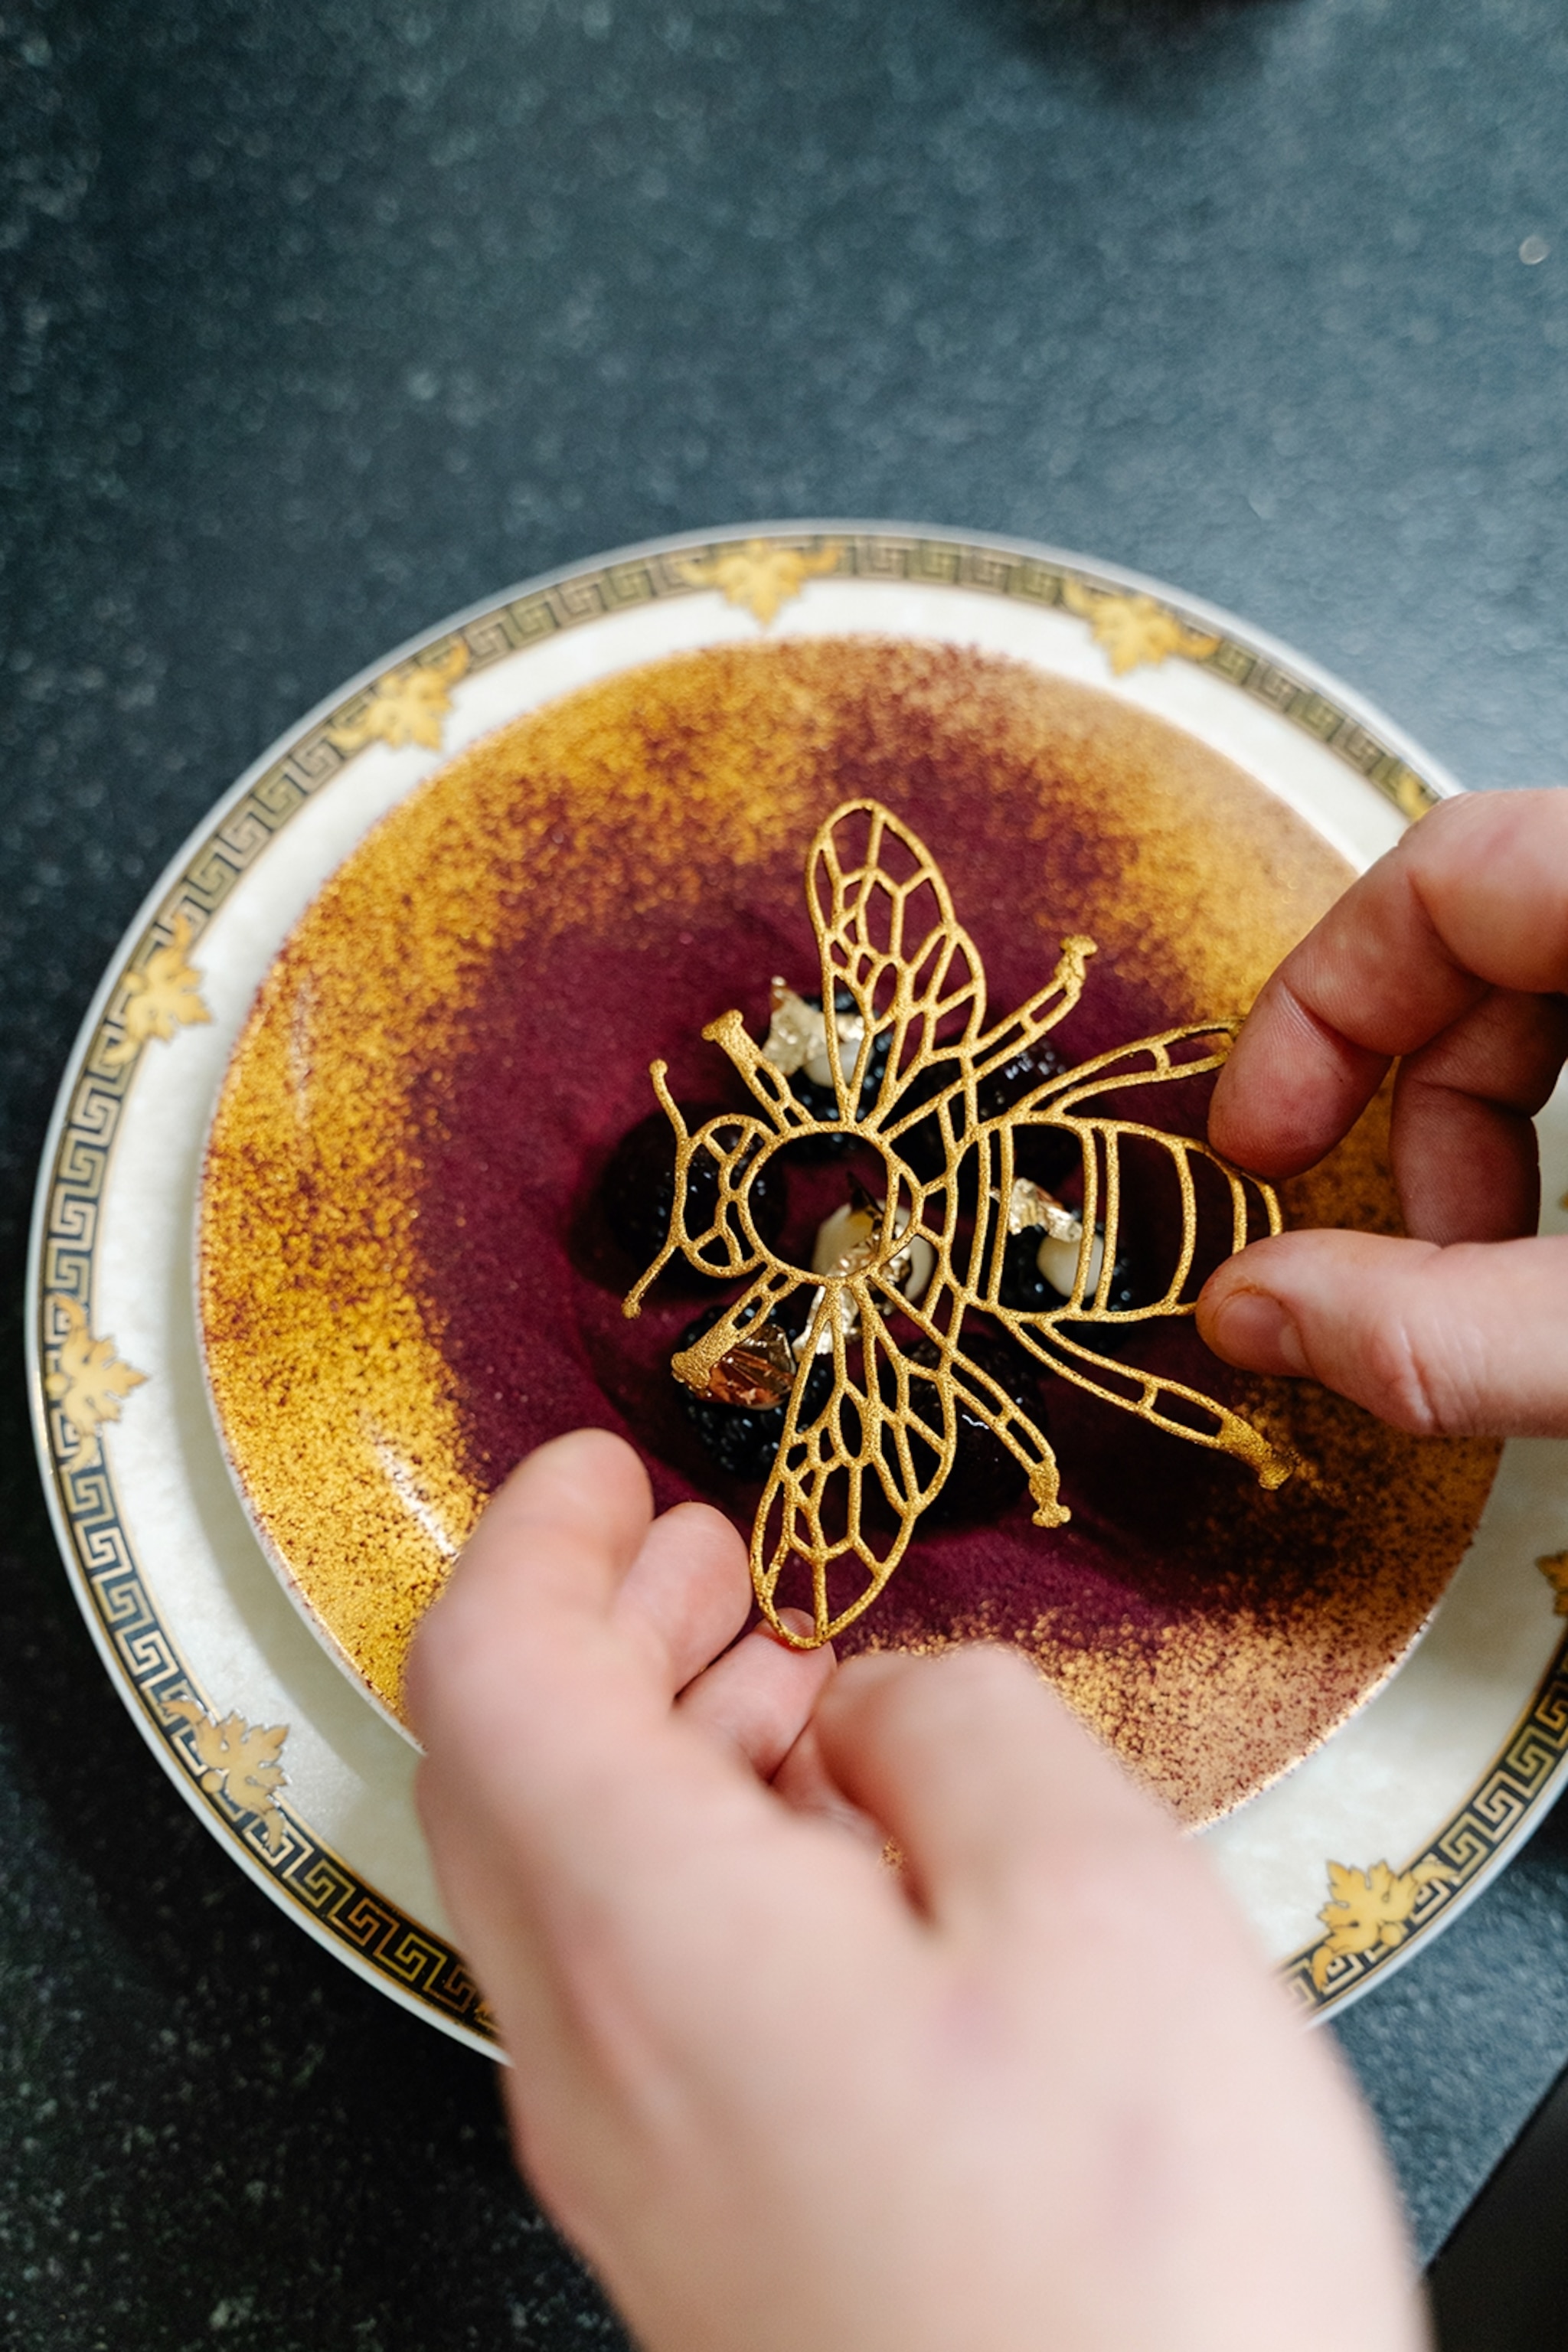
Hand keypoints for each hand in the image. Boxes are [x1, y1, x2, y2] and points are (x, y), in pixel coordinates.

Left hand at [409, 1428, 1419, 2351]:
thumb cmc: (1134, 2288)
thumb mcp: (1099, 1905)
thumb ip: (962, 1730)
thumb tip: (883, 1702)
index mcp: (650, 1939)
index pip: (489, 1672)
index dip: (537, 1539)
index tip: (604, 1469)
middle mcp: (591, 2059)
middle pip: (507, 1775)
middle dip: (599, 1625)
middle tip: (700, 1547)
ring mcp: (632, 2163)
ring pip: (568, 1881)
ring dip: (655, 1741)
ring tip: (785, 1680)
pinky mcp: (701, 2229)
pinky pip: (636, 1988)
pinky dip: (700, 1861)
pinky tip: (832, 1856)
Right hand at [1200, 788, 1567, 1434]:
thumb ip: (1450, 1331)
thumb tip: (1248, 1314)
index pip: (1446, 866)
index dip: (1319, 1005)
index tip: (1261, 1146)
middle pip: (1497, 931)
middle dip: (1420, 1107)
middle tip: (1399, 1263)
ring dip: (1498, 1131)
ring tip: (1494, 1273)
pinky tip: (1564, 1249)